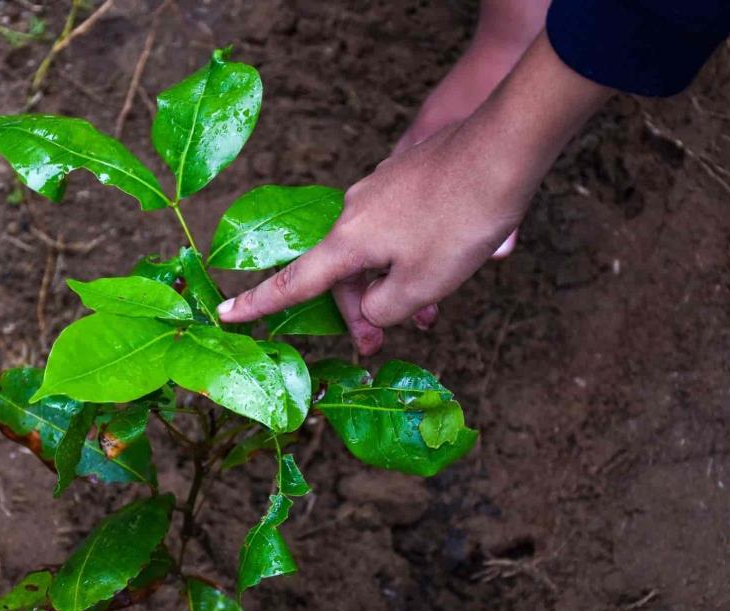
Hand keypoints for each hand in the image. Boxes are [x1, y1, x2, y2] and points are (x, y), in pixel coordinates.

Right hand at [217, 32, 611, 354]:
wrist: (504, 147)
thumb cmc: (461, 220)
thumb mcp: (421, 284)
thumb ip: (385, 309)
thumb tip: (372, 309)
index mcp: (347, 241)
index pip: (294, 282)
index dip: (259, 305)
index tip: (225, 314)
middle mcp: (354, 211)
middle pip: (342, 274)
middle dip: (360, 312)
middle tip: (381, 345)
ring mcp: (380, 190)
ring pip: (373, 253)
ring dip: (392, 287)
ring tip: (428, 314)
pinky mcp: (406, 179)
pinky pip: (395, 230)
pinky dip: (407, 258)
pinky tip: (441, 269)